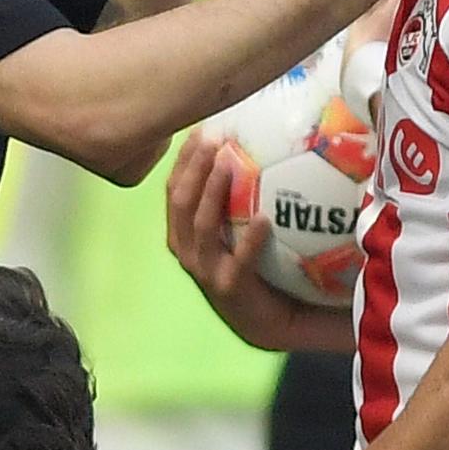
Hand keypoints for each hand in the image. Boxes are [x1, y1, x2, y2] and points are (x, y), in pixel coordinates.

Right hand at [165, 133, 343, 351]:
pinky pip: (236, 261)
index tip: (201, 127)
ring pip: (199, 225)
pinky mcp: (229, 290)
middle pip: (179, 201)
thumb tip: (268, 142)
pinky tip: (264, 220)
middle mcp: (188, 250)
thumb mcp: (244, 227)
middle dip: (192, 165)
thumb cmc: (260, 267)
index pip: (175, 188)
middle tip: (213, 136)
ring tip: (226, 165)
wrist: (273, 322)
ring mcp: (205, 272)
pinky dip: (248, 240)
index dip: (183, 158)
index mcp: (186, 233)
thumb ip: (247, 193)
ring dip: (211, 191)